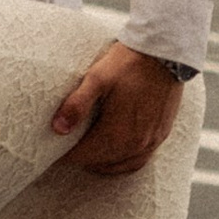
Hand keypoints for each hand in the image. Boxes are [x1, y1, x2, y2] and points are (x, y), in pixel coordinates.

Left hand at [49, 41, 184, 177]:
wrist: (164, 52)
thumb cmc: (129, 63)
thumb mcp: (97, 78)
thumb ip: (77, 105)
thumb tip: (58, 129)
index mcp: (117, 133)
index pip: (85, 156)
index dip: (67, 155)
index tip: (55, 152)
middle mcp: (136, 144)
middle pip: (102, 163)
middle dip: (83, 159)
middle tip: (68, 152)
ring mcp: (151, 141)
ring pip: (121, 166)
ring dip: (102, 164)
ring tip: (89, 157)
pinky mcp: (161, 134)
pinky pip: (139, 160)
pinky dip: (123, 163)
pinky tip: (117, 156)